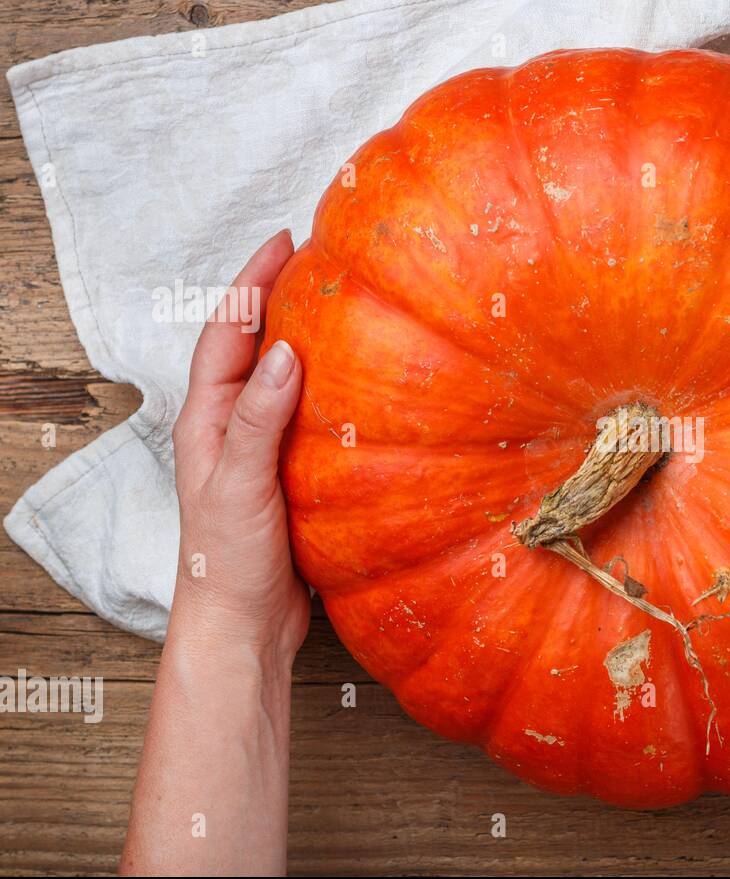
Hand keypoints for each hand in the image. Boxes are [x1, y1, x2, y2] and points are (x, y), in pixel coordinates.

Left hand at [122, 231, 304, 874]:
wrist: (242, 626)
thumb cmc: (229, 561)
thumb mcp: (239, 485)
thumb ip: (257, 420)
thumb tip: (283, 353)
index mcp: (206, 421)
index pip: (225, 333)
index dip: (251, 284)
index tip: (286, 243)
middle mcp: (228, 428)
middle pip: (250, 346)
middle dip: (278, 299)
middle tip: (318, 262)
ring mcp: (258, 452)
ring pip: (280, 382)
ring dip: (305, 341)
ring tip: (345, 308)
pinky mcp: (287, 476)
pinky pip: (307, 418)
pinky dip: (330, 392)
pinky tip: (364, 391)